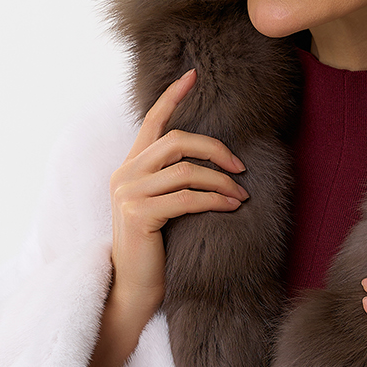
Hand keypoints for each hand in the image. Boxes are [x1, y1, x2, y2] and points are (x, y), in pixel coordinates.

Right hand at [86, 69, 247, 366]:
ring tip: (242, 195)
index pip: (150, 122)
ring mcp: (128, 194)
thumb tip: (215, 161)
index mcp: (129, 168)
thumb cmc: (155, 251)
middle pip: (175, 140)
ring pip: (185, 169)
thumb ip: (173, 181)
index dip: (172, 97)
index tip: (193, 75)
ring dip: (221, 180)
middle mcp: (124, 174)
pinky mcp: (139, 214)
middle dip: (214, 148)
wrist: (133, 290)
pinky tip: (232, 206)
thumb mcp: (163, 208)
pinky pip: (187, 197)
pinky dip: (215, 199)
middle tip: (241, 165)